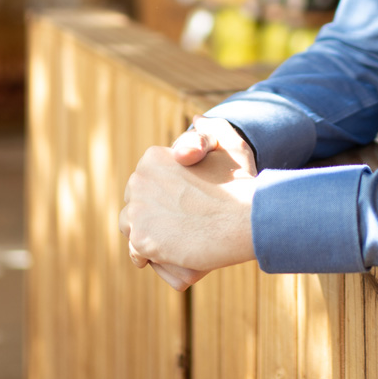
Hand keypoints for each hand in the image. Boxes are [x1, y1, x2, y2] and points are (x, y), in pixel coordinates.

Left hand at [118, 120, 257, 287]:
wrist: (246, 219)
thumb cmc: (241, 184)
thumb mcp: (230, 145)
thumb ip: (212, 130)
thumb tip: (197, 121)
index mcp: (152, 158)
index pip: (145, 182)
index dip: (163, 196)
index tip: (184, 205)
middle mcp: (139, 180)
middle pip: (135, 203)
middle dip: (151, 214)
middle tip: (180, 225)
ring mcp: (138, 211)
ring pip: (131, 227)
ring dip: (147, 234)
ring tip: (173, 240)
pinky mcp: (142, 240)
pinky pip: (136, 253)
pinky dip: (151, 257)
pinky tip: (170, 255)